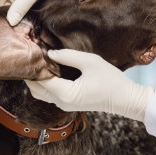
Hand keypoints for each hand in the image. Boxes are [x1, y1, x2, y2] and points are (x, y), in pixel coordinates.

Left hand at [25, 49, 153, 121]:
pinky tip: (48, 69)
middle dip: (32, 73)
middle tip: (31, 54)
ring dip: (37, 79)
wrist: (124, 99)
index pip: (41, 78)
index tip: (32, 49)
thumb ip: (68, 56)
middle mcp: (61, 102)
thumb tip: (50, 53)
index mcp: (65, 93)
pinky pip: (49, 94)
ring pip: (41, 93)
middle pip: (36, 88)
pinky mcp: (68, 103)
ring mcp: (64, 105)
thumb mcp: (90, 62)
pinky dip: (45, 83)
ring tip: (38, 60)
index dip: (35, 64)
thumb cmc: (110, 80)